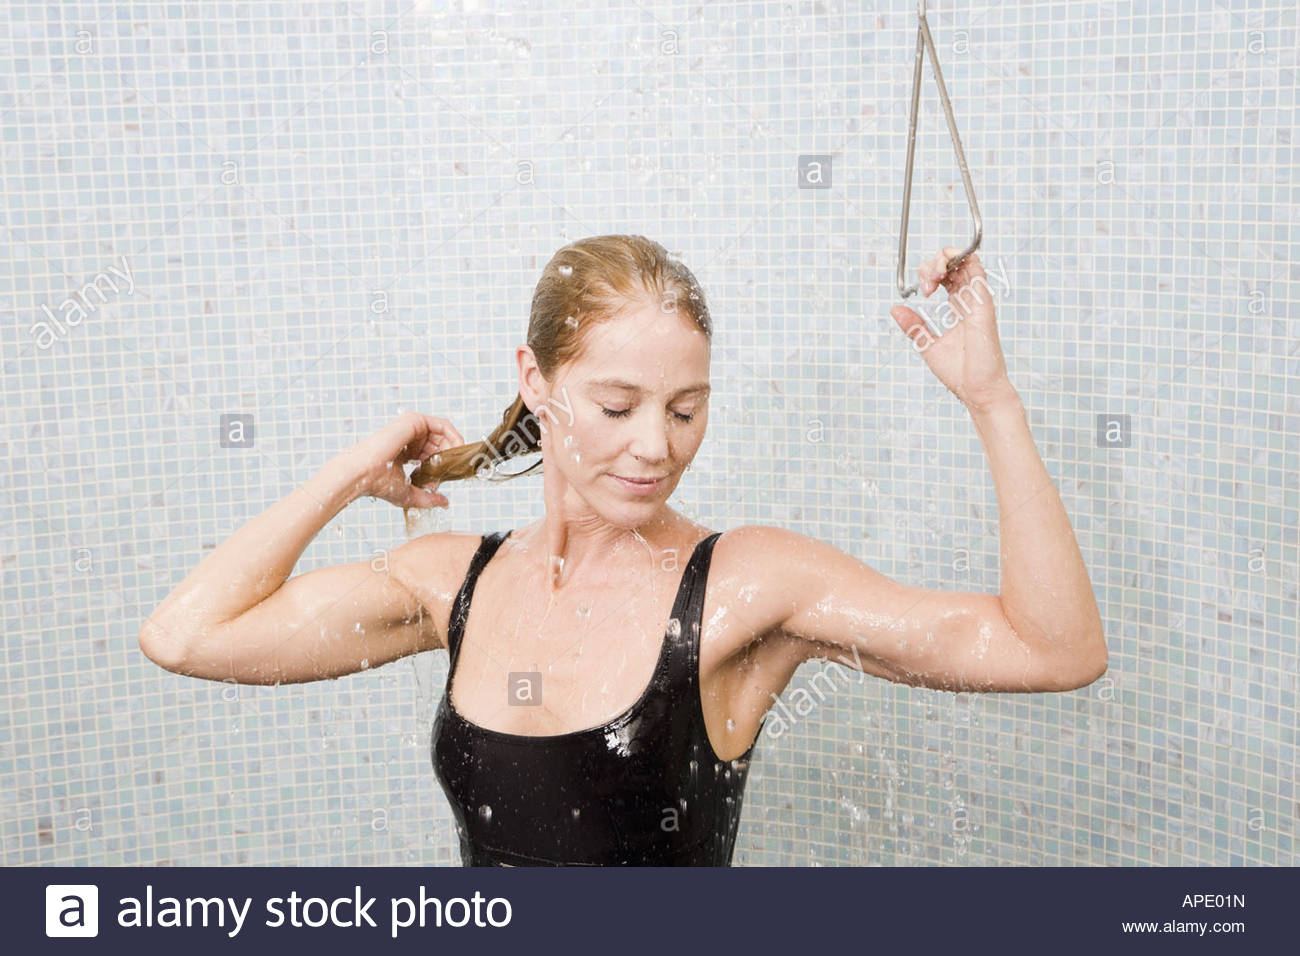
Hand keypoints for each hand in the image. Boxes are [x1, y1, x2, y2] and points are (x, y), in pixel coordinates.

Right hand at [341, 411, 464, 508]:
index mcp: (405, 452)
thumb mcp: (409, 494)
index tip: (449, 476)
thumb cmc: (378, 483)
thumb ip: (428, 497)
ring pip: (443, 433)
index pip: (431, 454)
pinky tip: (456, 450)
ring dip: (455, 447)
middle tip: (455, 469)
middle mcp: (408, 438)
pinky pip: (443, 424)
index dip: (444, 464)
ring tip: (456, 462)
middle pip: (440, 443)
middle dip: (451, 456)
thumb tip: (444, 502)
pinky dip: (454, 436)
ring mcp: (411, 428)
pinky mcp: (414, 420)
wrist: (362, 473)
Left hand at [890, 247, 1015, 411]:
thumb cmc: (960, 372)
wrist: (976, 390)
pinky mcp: (983, 306)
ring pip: (967, 262)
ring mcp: (977, 302)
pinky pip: (978, 274)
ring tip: (932, 276)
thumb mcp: (927, 344)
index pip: (947, 276)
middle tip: (925, 283)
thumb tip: (896, 310)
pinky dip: (963, 262)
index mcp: (958, 308)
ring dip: (945, 259)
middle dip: (934, 264)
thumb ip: (914, 326)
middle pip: (955, 265)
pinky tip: (945, 270)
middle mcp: (969, 301)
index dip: (930, 273)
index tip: (921, 291)